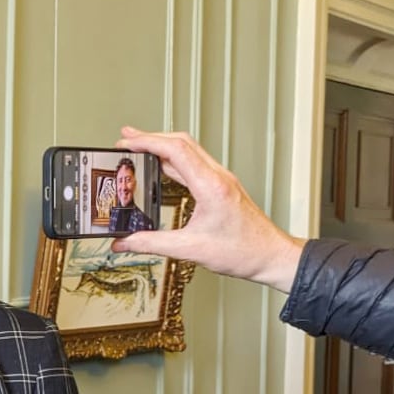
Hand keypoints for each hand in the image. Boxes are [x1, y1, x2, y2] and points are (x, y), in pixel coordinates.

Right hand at [110, 127, 304, 293]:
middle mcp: (217, 176)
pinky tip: (162, 167)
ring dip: (163, 146)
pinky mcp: (222, 186)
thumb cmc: (243, 251)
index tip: (127, 141)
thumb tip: (124, 243)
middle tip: (127, 138)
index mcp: (210, 185)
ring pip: (189, 150)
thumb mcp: (189, 249)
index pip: (175, 150)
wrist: (269, 256)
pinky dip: (174, 160)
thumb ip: (151, 244)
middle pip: (181, 142)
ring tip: (139, 148)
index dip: (147, 142)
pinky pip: (195, 164)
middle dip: (151, 137)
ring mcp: (221, 179)